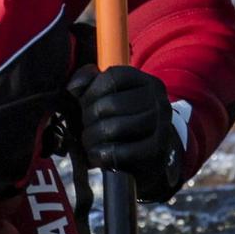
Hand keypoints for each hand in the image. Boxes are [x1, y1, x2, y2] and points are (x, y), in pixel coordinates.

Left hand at [71, 65, 181, 192]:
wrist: (147, 156)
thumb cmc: (121, 121)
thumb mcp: (106, 97)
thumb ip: (88, 82)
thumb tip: (73, 87)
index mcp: (146, 82)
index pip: (114, 77)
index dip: (91, 90)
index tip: (83, 102)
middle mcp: (158, 101)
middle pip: (112, 103)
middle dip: (89, 116)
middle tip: (84, 125)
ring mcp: (161, 126)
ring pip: (116, 128)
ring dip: (93, 137)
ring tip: (89, 141)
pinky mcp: (157, 151)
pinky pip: (123, 152)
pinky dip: (103, 155)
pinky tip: (96, 155)